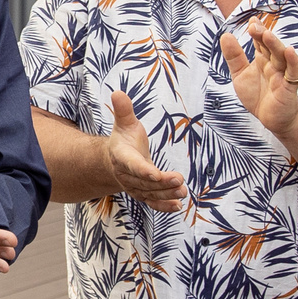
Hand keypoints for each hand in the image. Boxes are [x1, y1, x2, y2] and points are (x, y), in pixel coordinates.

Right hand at [103, 89, 186, 211]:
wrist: (115, 160)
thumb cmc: (124, 139)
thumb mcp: (124, 123)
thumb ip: (124, 110)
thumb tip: (118, 92)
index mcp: (122, 157)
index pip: (132, 164)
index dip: (142, 170)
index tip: (155, 173)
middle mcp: (127, 175)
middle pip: (144, 182)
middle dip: (162, 183)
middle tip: (179, 180)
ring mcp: (135, 186)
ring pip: (150, 193)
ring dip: (167, 194)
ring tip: (182, 191)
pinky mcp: (143, 194)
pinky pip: (153, 202)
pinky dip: (164, 206)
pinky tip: (178, 206)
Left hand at [220, 13, 297, 137]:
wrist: (271, 119)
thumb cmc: (258, 96)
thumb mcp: (240, 75)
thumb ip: (234, 57)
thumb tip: (225, 35)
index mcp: (262, 59)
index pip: (260, 41)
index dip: (257, 30)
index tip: (252, 19)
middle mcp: (274, 64)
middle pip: (270, 46)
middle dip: (262, 35)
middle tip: (254, 26)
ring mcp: (282, 74)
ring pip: (281, 56)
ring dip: (274, 44)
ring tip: (266, 34)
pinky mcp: (289, 87)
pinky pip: (293, 72)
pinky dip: (292, 61)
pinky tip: (289, 51)